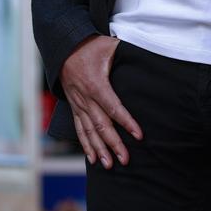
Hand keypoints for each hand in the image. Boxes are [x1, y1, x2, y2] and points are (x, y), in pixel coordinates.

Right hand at [60, 35, 143, 168]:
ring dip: (99, 149)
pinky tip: (92, 158)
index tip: (138, 135)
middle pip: (101, 125)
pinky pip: (79, 129)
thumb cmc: (90, 46)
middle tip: (125, 159)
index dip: (127, 122)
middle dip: (114, 143)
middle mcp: (85, 98)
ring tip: (109, 165)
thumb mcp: (109, 46)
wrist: (64, 47)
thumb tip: (146, 54)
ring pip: (89, 131)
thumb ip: (126, 52)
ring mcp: (78, 104)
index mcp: (96, 84)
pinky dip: (86, 144)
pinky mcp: (74, 106)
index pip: (113, 107)